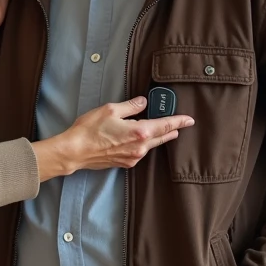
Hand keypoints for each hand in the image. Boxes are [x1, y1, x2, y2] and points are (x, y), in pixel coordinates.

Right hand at [33, 97, 194, 179]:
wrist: (75, 151)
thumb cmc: (89, 130)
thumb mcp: (111, 110)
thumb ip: (131, 106)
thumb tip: (143, 102)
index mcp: (139, 132)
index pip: (166, 125)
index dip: (179, 121)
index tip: (189, 119)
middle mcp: (140, 147)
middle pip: (162, 137)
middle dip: (172, 130)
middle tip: (181, 125)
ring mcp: (133, 157)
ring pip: (151, 146)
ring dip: (158, 137)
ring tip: (165, 132)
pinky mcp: (124, 163)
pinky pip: (140, 152)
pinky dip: (145, 145)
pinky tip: (142, 140)